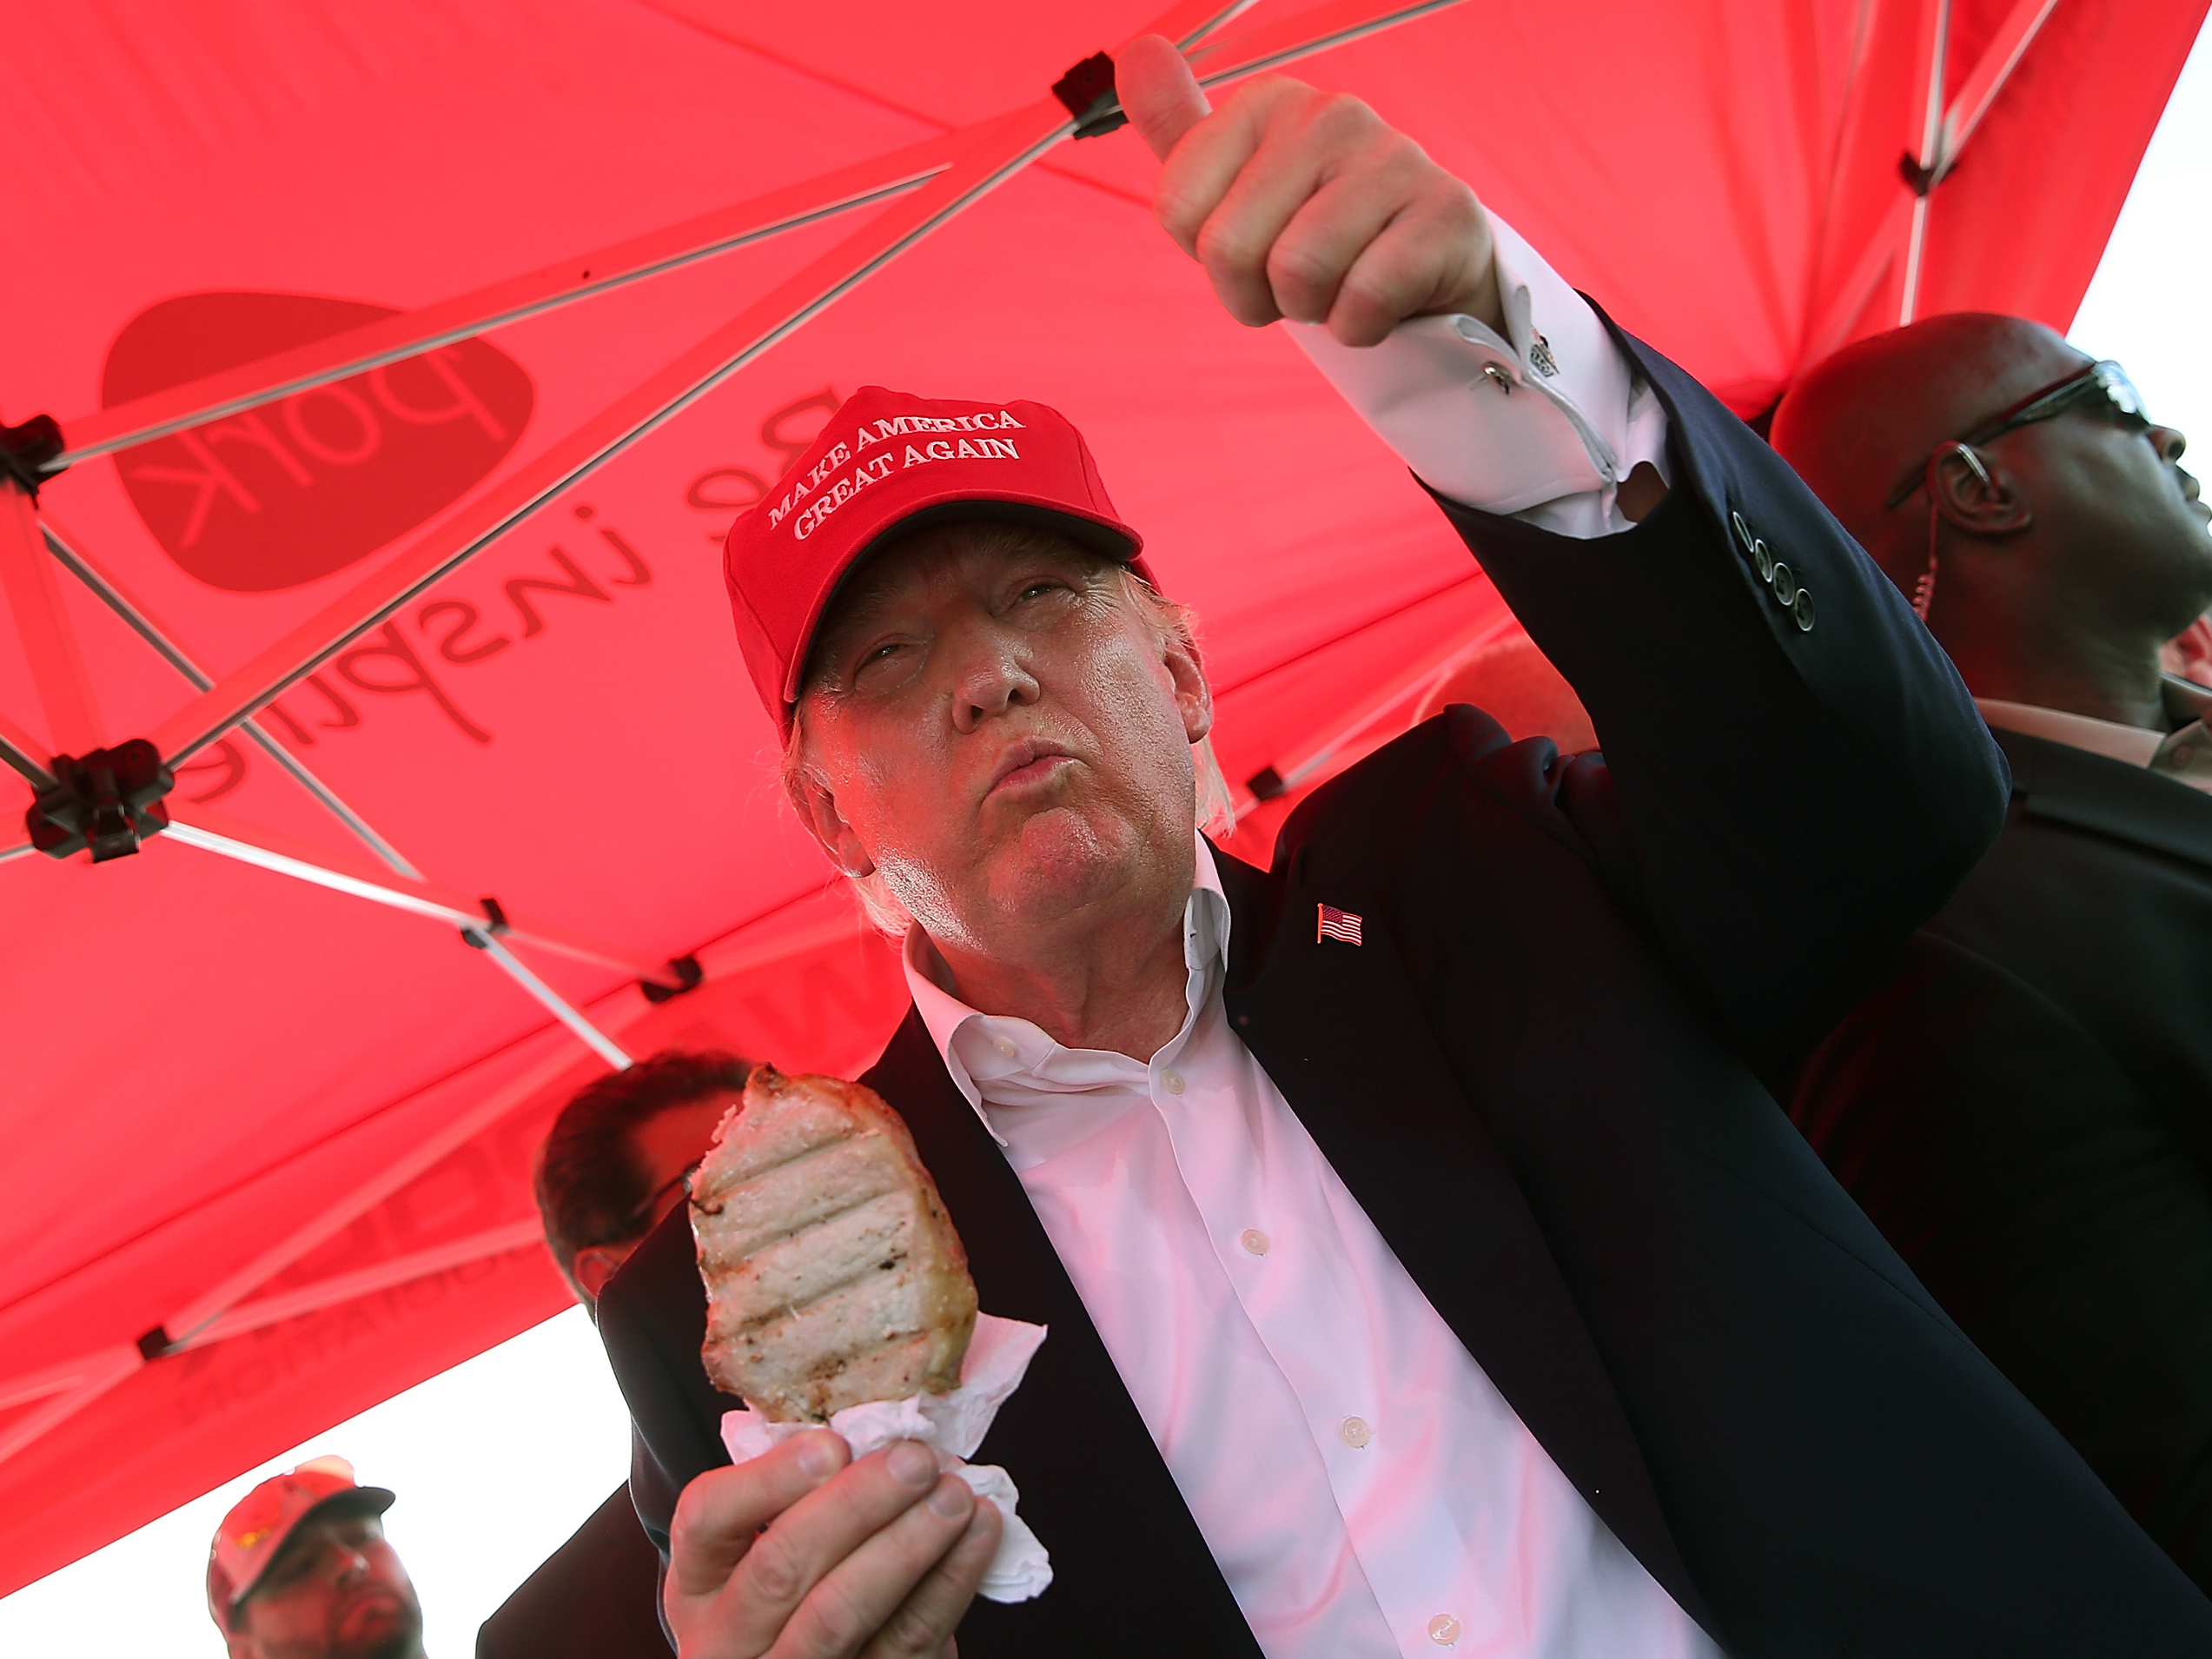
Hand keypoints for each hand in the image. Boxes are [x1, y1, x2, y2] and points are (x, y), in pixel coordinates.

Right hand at [666, 1432, 1001, 1658]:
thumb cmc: (796, 1590)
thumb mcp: (762, 1547)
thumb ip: (794, 1495)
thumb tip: (868, 1427)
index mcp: (699, 1581)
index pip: (706, 1518)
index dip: (769, 1479)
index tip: (832, 1445)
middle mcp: (727, 1637)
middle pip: (780, 1569)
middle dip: (855, 1506)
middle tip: (915, 1460)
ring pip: (840, 1614)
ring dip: (908, 1544)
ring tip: (955, 1494)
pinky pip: (906, 1641)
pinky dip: (950, 1582)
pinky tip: (978, 1535)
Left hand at [1116, 34, 1501, 346]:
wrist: (1424, 264)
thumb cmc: (1317, 227)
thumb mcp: (1237, 183)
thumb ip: (1179, 129)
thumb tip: (1136, 53)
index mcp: (1266, 104)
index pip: (1177, 210)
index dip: (1208, 259)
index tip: (1252, 249)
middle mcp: (1328, 114)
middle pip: (1230, 249)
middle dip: (1254, 296)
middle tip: (1295, 283)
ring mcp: (1393, 156)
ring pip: (1297, 273)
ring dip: (1311, 310)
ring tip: (1338, 286)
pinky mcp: (1445, 211)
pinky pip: (1362, 299)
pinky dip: (1360, 326)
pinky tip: (1381, 302)